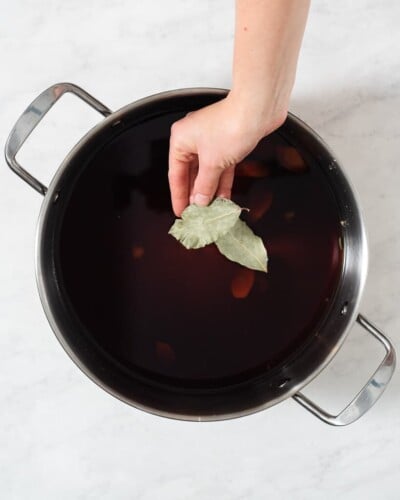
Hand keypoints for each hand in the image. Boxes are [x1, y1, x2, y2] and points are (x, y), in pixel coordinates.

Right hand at [168, 92, 285, 215]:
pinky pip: (222, 168)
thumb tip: (198, 200)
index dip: (178, 196)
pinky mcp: (228, 143)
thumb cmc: (232, 124)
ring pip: (208, 172)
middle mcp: (194, 138)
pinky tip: (223, 197)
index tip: (181, 211)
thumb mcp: (213, 163)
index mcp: (181, 139)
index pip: (175, 174)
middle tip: (195, 214)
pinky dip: (222, 182)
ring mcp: (212, 141)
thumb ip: (204, 185)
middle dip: (195, 195)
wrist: (259, 108)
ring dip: (210, 191)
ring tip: (210, 210)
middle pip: (191, 174)